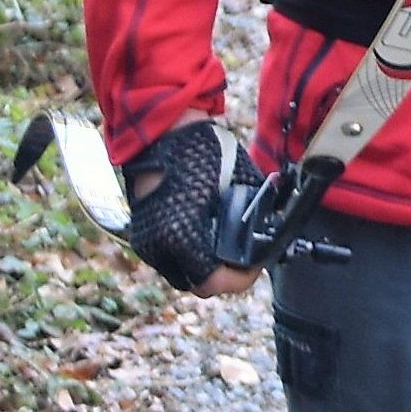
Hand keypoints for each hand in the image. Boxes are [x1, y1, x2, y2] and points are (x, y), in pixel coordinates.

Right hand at [120, 122, 260, 296]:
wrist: (165, 129)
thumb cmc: (205, 151)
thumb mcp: (241, 186)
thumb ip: (251, 218)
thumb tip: (269, 237)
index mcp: (181, 236)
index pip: (212, 282)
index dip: (239, 278)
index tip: (254, 265)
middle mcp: (158, 245)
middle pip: (195, 283)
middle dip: (221, 275)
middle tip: (242, 259)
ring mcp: (146, 239)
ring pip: (179, 271)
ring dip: (202, 265)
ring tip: (224, 247)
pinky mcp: (141, 230)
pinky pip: (167, 255)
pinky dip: (186, 252)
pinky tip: (204, 235)